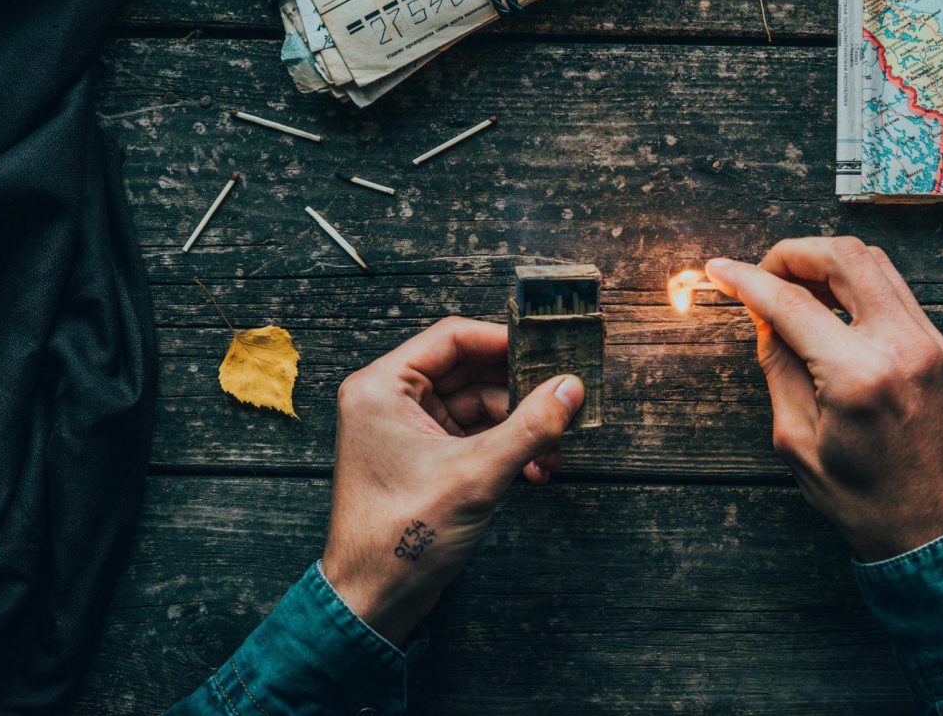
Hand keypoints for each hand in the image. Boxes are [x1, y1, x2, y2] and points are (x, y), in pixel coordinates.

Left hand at [321, 317, 583, 644]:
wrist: (372, 603)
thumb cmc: (398, 538)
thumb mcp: (475, 475)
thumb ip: (528, 427)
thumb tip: (570, 389)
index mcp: (383, 387)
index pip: (452, 338)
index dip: (503, 340)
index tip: (548, 348)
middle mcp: (391, 400)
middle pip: (469, 370)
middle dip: (519, 390)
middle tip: (562, 397)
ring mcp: (407, 429)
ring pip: (478, 404)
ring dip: (519, 424)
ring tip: (553, 449)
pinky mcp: (423, 457)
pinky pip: (473, 433)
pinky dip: (505, 446)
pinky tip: (535, 469)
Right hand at [705, 237, 942, 561]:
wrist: (938, 535)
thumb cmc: (863, 501)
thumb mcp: (797, 439)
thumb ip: (778, 365)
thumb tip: (763, 314)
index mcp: (858, 375)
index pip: (789, 302)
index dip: (746, 279)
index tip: (718, 269)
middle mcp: (901, 346)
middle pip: (841, 257)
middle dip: (790, 252)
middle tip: (761, 272)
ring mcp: (929, 342)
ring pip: (873, 262)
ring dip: (825, 261)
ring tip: (792, 286)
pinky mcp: (941, 348)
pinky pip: (894, 288)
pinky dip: (855, 281)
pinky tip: (829, 304)